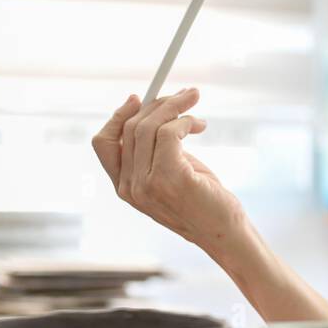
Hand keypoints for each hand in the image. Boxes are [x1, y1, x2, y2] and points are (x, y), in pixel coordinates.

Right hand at [91, 89, 245, 250]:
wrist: (223, 232)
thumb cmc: (202, 201)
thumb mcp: (171, 172)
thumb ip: (157, 150)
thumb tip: (158, 110)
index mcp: (124, 187)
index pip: (103, 143)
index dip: (118, 116)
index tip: (139, 98)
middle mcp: (129, 187)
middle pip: (129, 128)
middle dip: (158, 103)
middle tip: (186, 95)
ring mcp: (146, 185)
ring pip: (148, 127)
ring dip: (175, 107)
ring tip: (195, 103)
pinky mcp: (170, 178)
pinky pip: (170, 133)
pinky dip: (185, 120)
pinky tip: (200, 125)